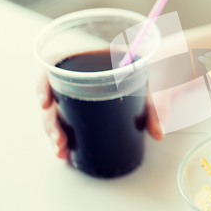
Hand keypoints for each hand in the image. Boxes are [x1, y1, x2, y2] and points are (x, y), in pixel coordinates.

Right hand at [37, 73, 163, 158]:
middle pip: (54, 96)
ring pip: (59, 112)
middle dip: (51, 121)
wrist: (165, 68)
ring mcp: (83, 92)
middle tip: (59, 141)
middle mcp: (82, 75)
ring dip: (55, 133)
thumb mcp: (154, 82)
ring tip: (61, 152)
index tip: (46, 104)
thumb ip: (155, 106)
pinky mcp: (88, 108)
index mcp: (93, 58)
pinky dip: (65, 137)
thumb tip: (158, 133)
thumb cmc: (155, 67)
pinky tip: (66, 153)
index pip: (56, 65)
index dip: (44, 84)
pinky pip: (70, 121)